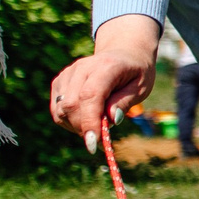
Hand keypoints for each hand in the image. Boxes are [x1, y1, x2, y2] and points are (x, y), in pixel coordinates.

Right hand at [50, 14, 160, 153]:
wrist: (123, 54)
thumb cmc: (135, 73)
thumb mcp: (141, 87)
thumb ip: (124, 102)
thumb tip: (110, 120)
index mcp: (106, 66)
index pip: (90, 95)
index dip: (89, 121)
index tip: (94, 144)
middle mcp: (81, 68)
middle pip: (72, 105)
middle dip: (84, 127)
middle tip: (102, 138)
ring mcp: (67, 74)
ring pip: (61, 109)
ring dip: (77, 126)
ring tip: (98, 122)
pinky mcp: (59, 82)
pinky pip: (57, 110)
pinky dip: (69, 121)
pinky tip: (86, 118)